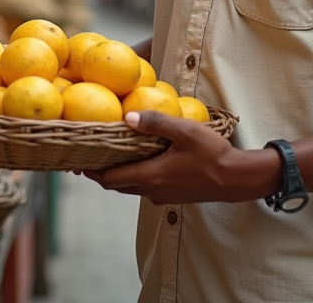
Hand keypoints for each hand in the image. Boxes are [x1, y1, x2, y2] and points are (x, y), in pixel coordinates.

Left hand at [86, 111, 275, 205]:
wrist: (236, 179)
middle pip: (116, 185)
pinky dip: (134, 175)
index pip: (109, 179)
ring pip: (130, 187)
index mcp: (150, 176)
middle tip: (87, 155)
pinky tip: (138, 159)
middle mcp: (152, 190)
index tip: (75, 160)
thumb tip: (126, 116)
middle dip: (100, 172)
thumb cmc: (213, 154)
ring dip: (118, 174)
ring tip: (108, 155)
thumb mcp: (185, 131)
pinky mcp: (171, 195)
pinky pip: (144, 187)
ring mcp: (162, 196)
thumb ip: (156, 122)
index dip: (90, 171)